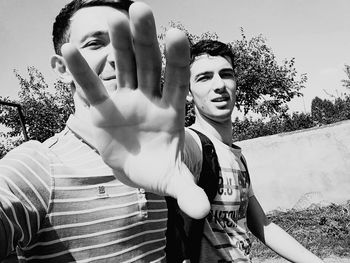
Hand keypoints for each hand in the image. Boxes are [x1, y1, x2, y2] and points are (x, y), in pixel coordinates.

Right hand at [61, 2, 209, 218]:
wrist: (137, 166)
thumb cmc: (159, 169)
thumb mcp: (173, 182)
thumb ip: (187, 192)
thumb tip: (204, 212)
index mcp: (172, 110)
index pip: (177, 80)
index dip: (178, 60)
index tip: (177, 34)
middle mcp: (149, 98)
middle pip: (149, 64)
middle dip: (145, 39)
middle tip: (141, 8)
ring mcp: (125, 99)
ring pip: (122, 66)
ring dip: (117, 44)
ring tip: (112, 18)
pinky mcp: (102, 108)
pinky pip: (92, 88)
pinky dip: (82, 72)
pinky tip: (69, 51)